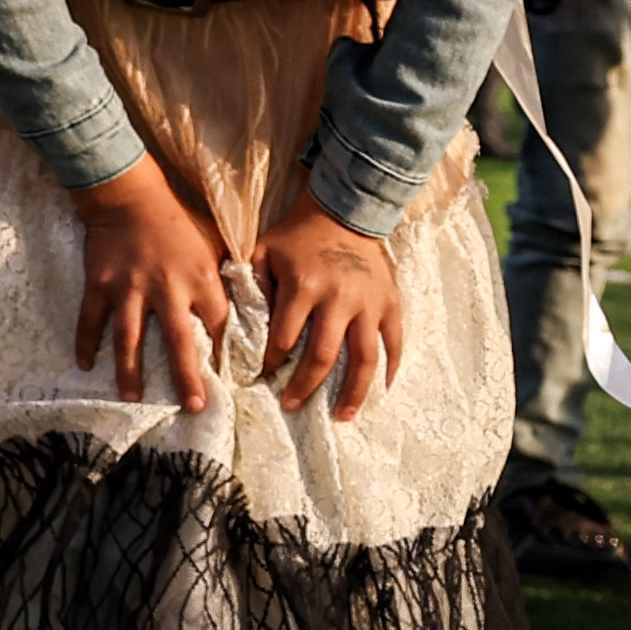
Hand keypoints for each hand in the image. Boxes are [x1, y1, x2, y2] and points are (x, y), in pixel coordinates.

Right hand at [66, 160, 227, 413]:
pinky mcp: (100, 284)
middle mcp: (167, 289)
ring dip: (131, 372)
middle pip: (178, 343)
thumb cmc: (178, 218)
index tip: (231, 376)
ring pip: (130, 339)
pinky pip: (91, 319)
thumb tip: (249, 304)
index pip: (219, 325)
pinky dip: (86, 342)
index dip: (225, 351)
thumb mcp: (216, 242)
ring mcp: (129, 289)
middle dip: (187, 378)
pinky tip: (85, 364)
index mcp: (201, 280)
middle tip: (194, 407)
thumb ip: (229, 274)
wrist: (130, 195)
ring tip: (133, 398)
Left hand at [249, 200, 405, 418]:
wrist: (344, 214)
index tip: (260, 379)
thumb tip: (236, 325)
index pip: (284, 338)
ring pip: (364, 358)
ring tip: (342, 415)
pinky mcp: (391, 304)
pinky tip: (381, 391)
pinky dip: (390, 369)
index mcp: (303, 287)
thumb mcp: (262, 252)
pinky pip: (394, 343)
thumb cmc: (296, 237)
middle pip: (323, 355)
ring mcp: (369, 304)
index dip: (272, 362)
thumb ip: (250, 285)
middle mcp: (339, 299)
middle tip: (292, 405)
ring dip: (354, 391)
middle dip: (306, 385)